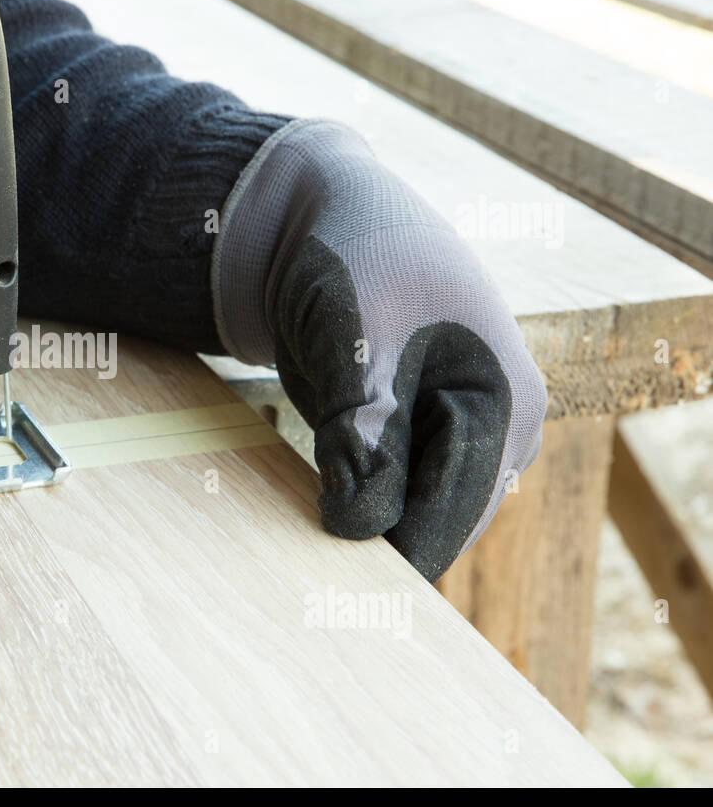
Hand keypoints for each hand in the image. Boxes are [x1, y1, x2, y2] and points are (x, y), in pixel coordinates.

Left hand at [216, 119, 546, 579]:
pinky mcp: (405, 430)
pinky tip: (306, 510)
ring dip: (360, 525)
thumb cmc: (352, 256)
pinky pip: (381, 487)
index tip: (341, 593)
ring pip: (407, 509)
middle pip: (440, 519)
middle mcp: (493, 427)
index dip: (399, 551)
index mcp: (505, 402)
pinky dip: (347, 499)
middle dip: (380, 544)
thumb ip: (364, 432)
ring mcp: (450, 431)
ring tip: (300, 555)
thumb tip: (360, 526)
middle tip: (309, 585)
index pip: (457, 509)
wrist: (316, 213)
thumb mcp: (358, 340)